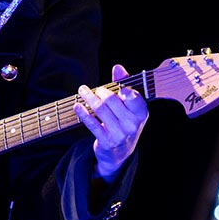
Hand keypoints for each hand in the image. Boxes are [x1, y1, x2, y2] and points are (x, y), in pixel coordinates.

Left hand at [74, 63, 148, 182]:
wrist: (120, 152)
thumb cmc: (124, 122)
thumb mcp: (129, 106)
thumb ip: (124, 84)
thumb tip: (118, 67)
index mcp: (141, 113)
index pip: (134, 97)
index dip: (124, 90)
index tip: (117, 86)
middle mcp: (132, 124)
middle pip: (112, 101)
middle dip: (101, 91)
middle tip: (95, 89)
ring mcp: (120, 134)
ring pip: (100, 109)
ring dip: (89, 97)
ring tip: (82, 91)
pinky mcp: (106, 141)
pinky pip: (92, 123)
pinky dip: (83, 113)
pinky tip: (77, 106)